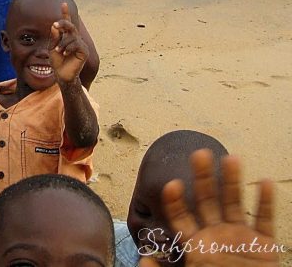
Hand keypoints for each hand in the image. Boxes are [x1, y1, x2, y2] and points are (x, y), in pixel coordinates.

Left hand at [49, 3, 86, 83]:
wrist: (61, 74)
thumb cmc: (57, 61)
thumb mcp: (52, 47)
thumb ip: (54, 37)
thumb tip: (55, 25)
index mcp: (66, 36)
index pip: (67, 23)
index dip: (65, 13)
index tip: (63, 3)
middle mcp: (74, 38)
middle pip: (70, 25)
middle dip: (63, 23)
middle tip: (55, 25)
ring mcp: (80, 44)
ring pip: (72, 36)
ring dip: (63, 43)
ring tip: (59, 51)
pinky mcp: (84, 51)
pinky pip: (76, 44)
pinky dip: (68, 48)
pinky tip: (65, 54)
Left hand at [140, 151, 278, 266]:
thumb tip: (143, 261)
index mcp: (195, 244)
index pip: (180, 217)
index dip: (175, 201)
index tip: (171, 184)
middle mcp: (216, 235)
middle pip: (207, 200)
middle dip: (203, 177)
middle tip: (199, 153)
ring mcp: (240, 237)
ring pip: (235, 203)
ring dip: (233, 180)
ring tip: (230, 158)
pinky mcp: (264, 246)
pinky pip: (265, 220)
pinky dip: (266, 203)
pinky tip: (264, 183)